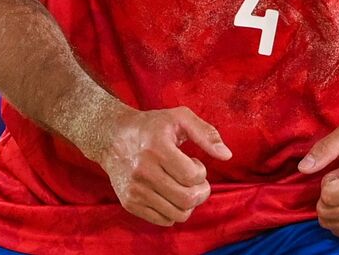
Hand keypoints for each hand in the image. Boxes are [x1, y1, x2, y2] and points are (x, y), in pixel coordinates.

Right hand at [87, 104, 232, 226]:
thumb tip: (227, 155)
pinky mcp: (129, 203)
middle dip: (201, 192)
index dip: (201, 172)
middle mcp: (143, 171)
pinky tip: (169, 193)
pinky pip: (163, 220)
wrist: (111, 137)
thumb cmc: (152, 126)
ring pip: (178, 214)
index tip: (194, 162)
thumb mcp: (180, 118)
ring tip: (183, 187)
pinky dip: (174, 211)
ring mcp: (135, 189)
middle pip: (186, 199)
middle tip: (197, 181)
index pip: (192, 176)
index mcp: (157, 148)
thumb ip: (206, 133)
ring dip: (189, 203)